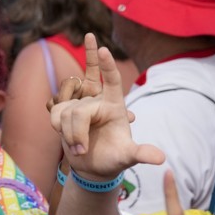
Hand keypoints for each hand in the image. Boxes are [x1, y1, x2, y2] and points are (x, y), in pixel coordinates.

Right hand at [49, 45, 163, 179]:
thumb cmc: (114, 159)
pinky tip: (63, 133)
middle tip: (80, 147)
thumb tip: (161, 159)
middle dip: (76, 127)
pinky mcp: (62, 108)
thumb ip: (142, 154)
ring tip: (76, 144)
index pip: (111, 79)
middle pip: (80, 97)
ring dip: (66, 127)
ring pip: (64, 100)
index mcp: (114, 104)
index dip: (105, 64)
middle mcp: (95, 99)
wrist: (91, 167)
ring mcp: (77, 102)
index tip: (101, 47)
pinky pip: (53, 106)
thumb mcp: (128, 156)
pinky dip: (56, 122)